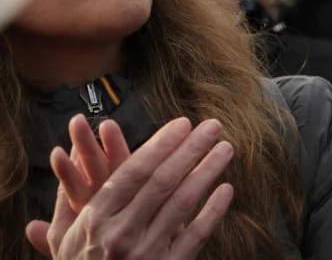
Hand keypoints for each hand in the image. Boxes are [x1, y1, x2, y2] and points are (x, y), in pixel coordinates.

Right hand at [26, 117, 233, 258]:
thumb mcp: (63, 238)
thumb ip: (67, 199)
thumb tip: (63, 156)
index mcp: (96, 220)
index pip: (132, 172)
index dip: (160, 144)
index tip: (183, 124)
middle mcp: (120, 234)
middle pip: (162, 181)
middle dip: (191, 149)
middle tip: (213, 127)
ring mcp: (145, 253)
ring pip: (183, 203)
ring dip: (207, 172)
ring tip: (225, 149)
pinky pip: (195, 236)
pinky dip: (214, 212)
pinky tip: (227, 190)